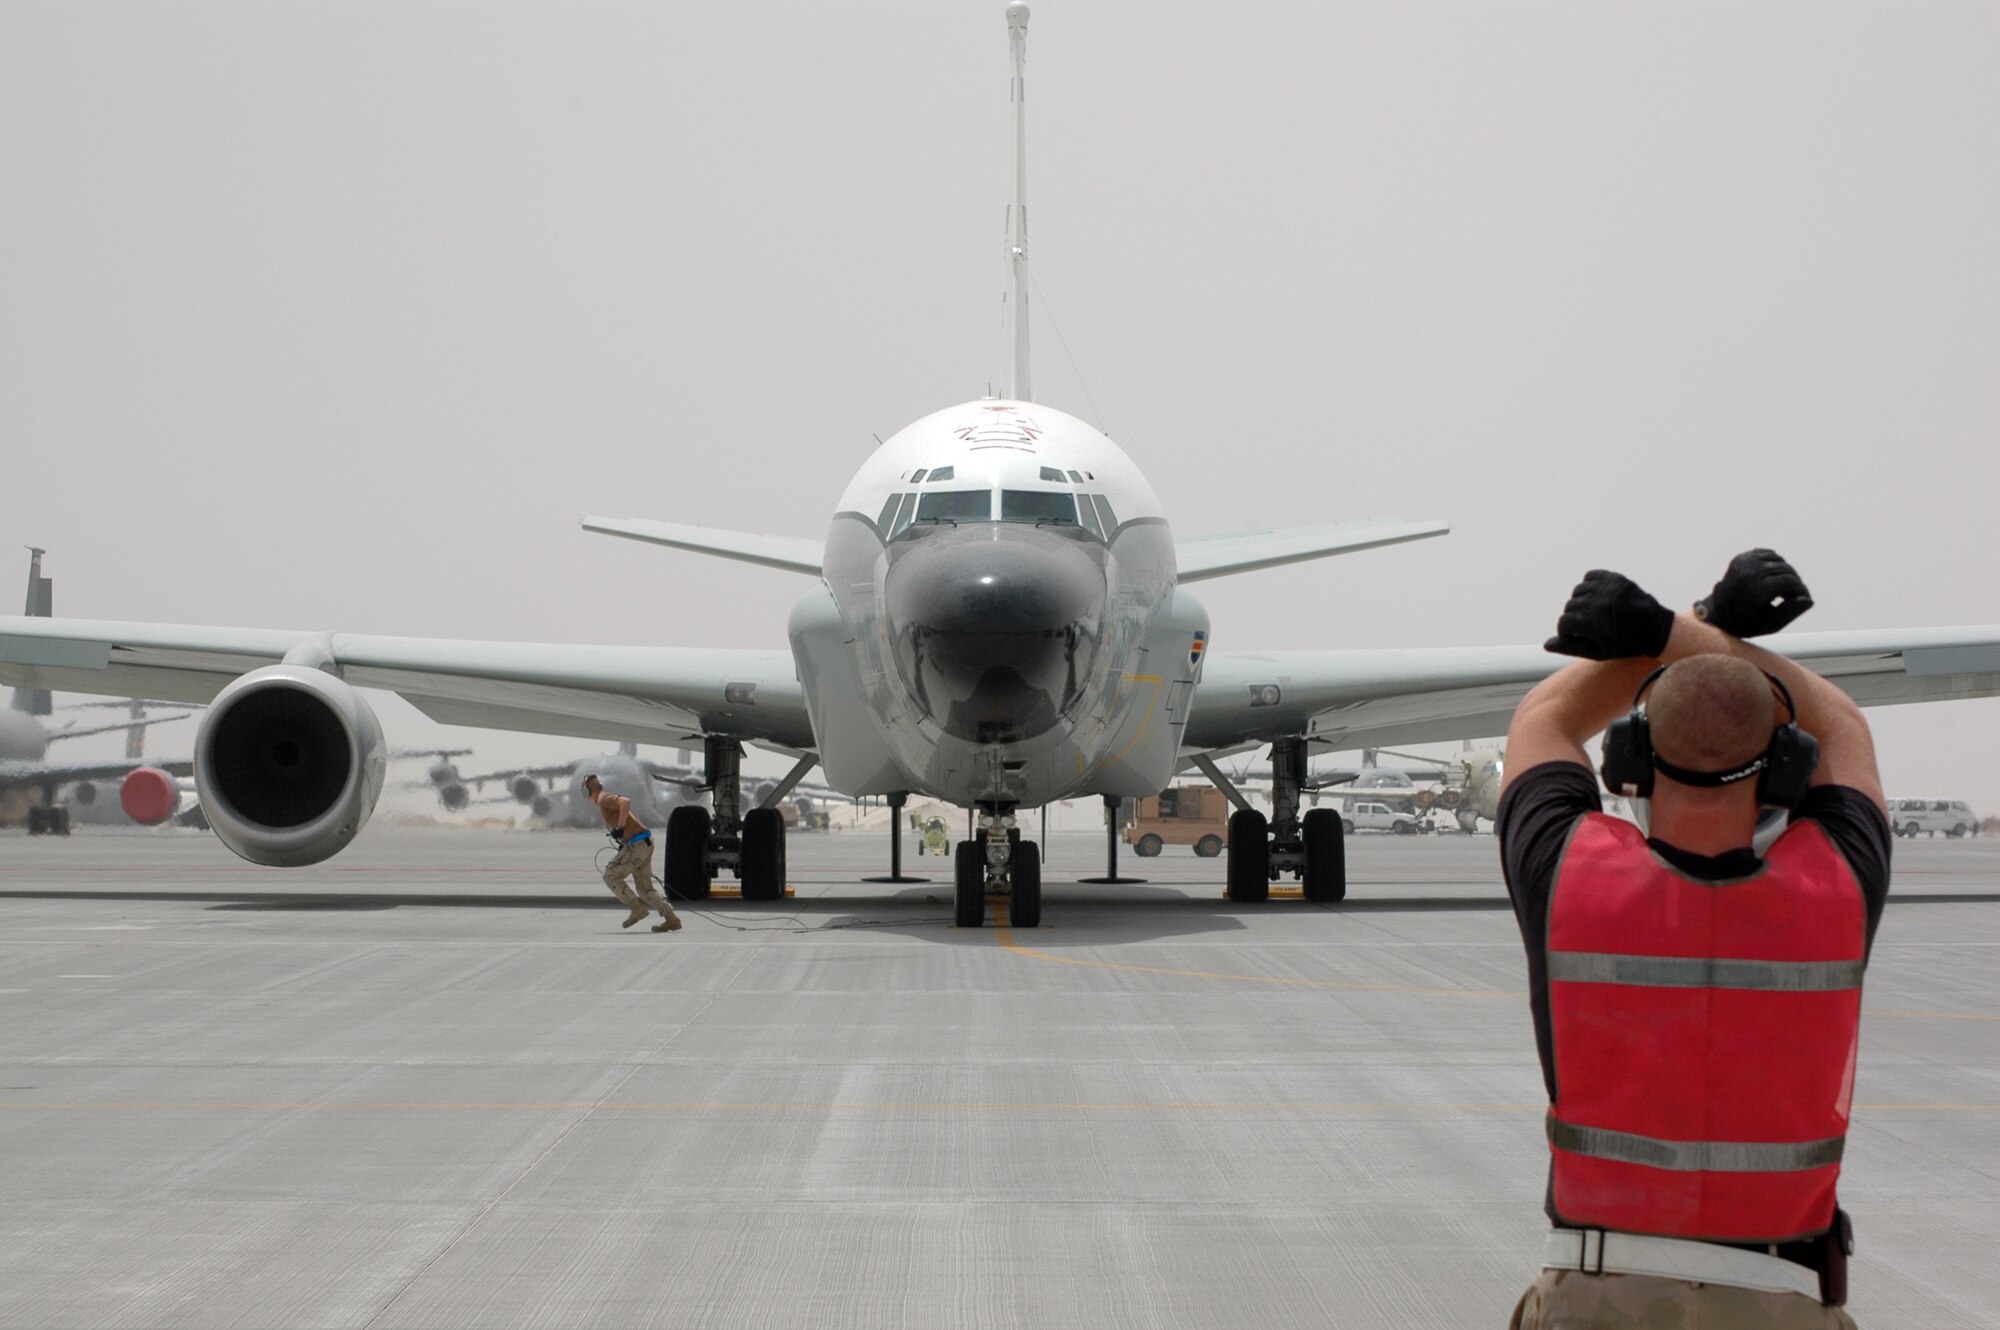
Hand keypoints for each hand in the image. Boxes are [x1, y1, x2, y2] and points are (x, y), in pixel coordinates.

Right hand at [1544, 569, 1676, 659]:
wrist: (1656, 629)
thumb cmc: (1625, 645)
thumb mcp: (1599, 653)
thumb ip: (1571, 648)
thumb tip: (1546, 644)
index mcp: (1596, 624)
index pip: (1564, 623)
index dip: (1566, 632)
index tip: (1576, 636)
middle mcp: (1600, 603)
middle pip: (1569, 606)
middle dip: (1574, 617)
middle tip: (1587, 625)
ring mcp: (1609, 589)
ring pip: (1577, 591)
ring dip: (1580, 601)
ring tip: (1591, 611)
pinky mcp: (1615, 578)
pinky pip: (1589, 576)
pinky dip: (1589, 585)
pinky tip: (1596, 596)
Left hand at [1694, 548, 1812, 637]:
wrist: (1718, 614)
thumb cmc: (1746, 624)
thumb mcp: (1769, 625)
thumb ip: (1790, 612)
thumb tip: (1809, 599)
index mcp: (1753, 590)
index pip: (1789, 581)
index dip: (1801, 590)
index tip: (1804, 600)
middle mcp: (1747, 573)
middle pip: (1786, 569)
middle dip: (1795, 582)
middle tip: (1795, 597)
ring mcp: (1742, 563)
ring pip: (1779, 560)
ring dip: (1787, 573)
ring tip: (1783, 590)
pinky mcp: (1740, 558)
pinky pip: (1768, 554)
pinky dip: (1776, 564)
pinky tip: (1773, 579)